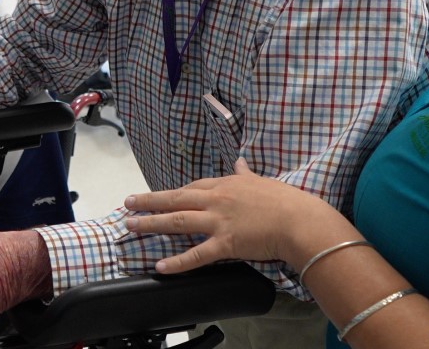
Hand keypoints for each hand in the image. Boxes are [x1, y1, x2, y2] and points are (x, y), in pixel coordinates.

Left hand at [124, 158, 344, 273]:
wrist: (300, 220)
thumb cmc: (287, 201)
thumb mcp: (262, 181)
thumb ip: (246, 173)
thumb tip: (240, 161)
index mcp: (225, 184)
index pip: (192, 187)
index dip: (172, 193)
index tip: (157, 196)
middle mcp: (216, 200)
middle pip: (175, 199)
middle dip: (148, 201)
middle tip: (127, 203)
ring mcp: (218, 221)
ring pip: (177, 221)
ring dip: (151, 223)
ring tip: (130, 225)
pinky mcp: (225, 243)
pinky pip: (196, 255)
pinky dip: (177, 262)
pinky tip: (160, 266)